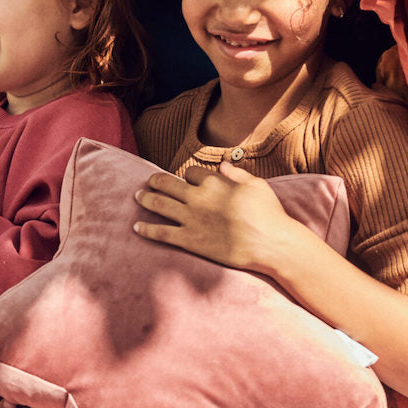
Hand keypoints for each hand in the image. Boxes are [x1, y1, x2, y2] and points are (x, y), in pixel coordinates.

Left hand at [133, 160, 299, 274]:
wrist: (270, 243)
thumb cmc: (268, 213)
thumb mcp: (256, 185)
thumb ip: (236, 173)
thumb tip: (222, 165)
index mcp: (213, 182)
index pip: (191, 173)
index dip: (187, 176)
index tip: (186, 180)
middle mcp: (197, 197)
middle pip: (168, 184)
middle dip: (156, 181)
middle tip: (149, 181)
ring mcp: (191, 219)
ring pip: (159, 204)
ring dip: (146, 199)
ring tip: (138, 196)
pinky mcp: (189, 240)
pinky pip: (161, 233)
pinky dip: (147, 229)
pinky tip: (137, 227)